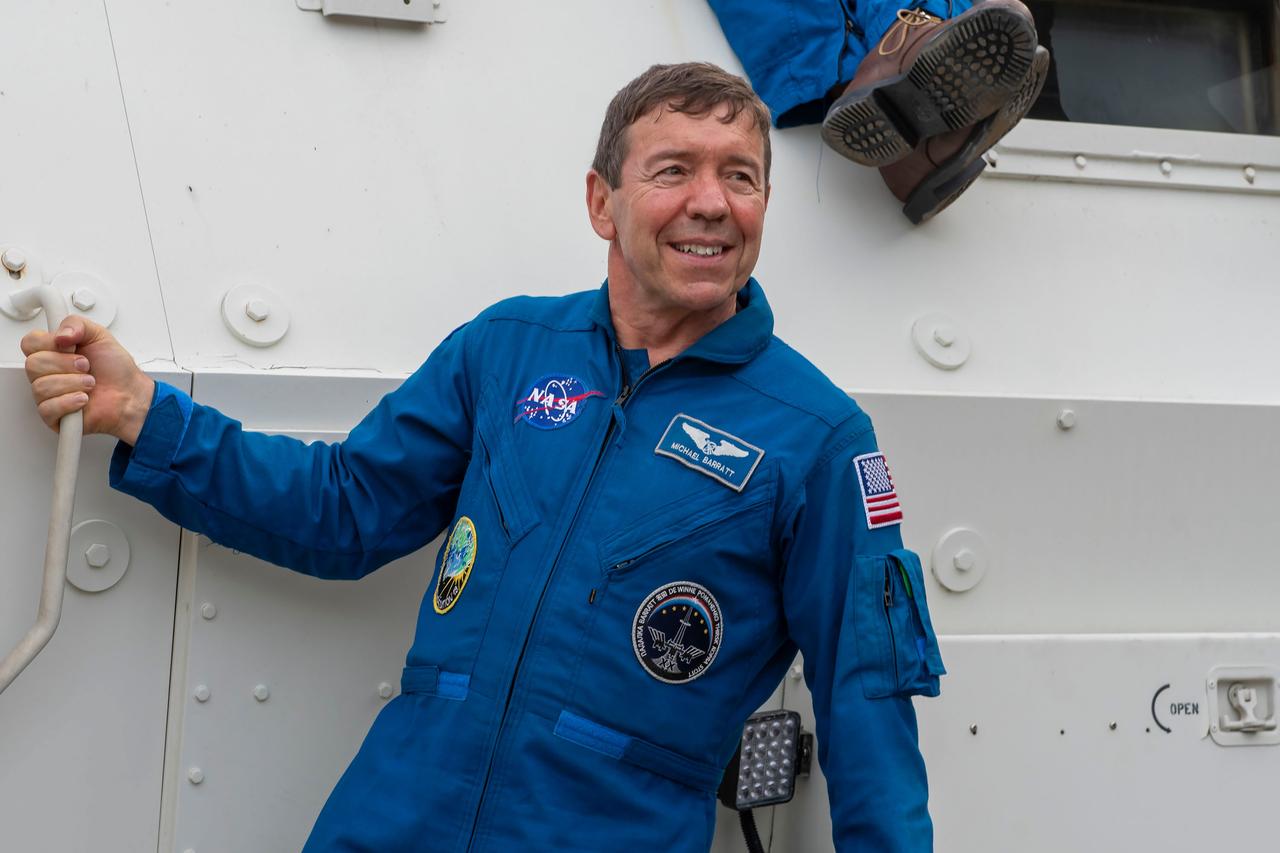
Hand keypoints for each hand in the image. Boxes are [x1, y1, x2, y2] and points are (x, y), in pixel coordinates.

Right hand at [21, 316, 154, 443]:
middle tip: (86, 367)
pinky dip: (70, 402)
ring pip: (40, 386)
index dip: (49, 343)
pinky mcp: (53, 416)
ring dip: (73, 383)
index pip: (29, 343)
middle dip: (66, 364)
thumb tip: (60, 334)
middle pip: (33, 364)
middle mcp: (47, 373)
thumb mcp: (100, 336)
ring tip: (90, 384)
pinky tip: (84, 400)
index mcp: (53, 352)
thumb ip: (77, 324)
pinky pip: (47, 408)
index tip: (71, 346)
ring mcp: (48, 395)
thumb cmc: (116, 370)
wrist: (131, 395)